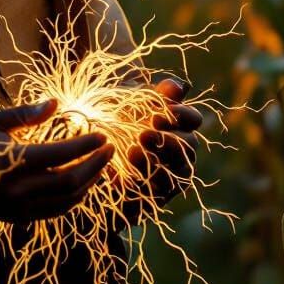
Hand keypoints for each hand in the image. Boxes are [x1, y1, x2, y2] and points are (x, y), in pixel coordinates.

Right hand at [0, 99, 113, 222]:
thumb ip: (25, 114)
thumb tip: (56, 102)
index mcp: (13, 161)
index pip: (61, 154)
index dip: (86, 145)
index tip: (102, 134)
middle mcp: (18, 189)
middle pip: (70, 181)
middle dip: (96, 165)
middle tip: (109, 148)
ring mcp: (19, 208)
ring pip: (67, 201)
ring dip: (89, 183)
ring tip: (100, 165)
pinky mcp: (20, 219)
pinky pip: (56, 211)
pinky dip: (74, 197)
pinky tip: (82, 182)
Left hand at [125, 77, 202, 214]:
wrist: (89, 156)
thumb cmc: (113, 122)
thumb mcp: (128, 103)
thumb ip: (154, 95)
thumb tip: (179, 87)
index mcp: (177, 125)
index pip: (194, 119)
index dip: (183, 115)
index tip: (161, 112)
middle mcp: (181, 150)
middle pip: (190, 144)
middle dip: (169, 139)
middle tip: (145, 134)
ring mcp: (173, 174)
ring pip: (178, 171)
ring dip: (156, 160)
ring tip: (132, 152)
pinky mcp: (160, 196)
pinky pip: (160, 193)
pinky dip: (144, 183)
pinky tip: (124, 174)